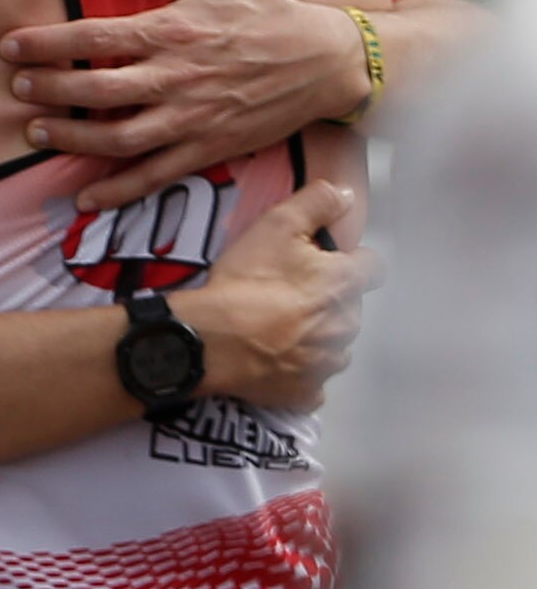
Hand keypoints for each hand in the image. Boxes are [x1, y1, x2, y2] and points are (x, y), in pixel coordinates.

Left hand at [0, 0, 364, 210]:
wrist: (321, 61)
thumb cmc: (262, 8)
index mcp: (170, 30)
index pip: (92, 36)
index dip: (46, 43)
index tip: (10, 46)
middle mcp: (174, 78)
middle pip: (95, 91)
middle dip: (48, 91)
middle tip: (17, 88)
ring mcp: (190, 120)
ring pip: (116, 139)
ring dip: (70, 140)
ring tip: (35, 132)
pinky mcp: (206, 151)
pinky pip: (153, 177)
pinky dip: (116, 191)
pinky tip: (85, 196)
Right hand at [191, 181, 381, 411]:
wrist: (214, 338)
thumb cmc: (247, 278)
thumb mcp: (277, 223)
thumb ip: (317, 202)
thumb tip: (346, 195)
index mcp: (344, 284)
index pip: (374, 268)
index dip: (353, 259)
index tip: (326, 258)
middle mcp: (346, 326)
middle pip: (351, 306)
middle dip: (329, 297)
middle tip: (289, 287)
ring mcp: (328, 364)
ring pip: (335, 343)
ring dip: (317, 333)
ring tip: (279, 322)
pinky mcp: (307, 393)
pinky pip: (313, 379)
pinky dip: (301, 369)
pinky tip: (276, 356)